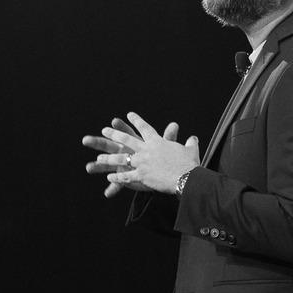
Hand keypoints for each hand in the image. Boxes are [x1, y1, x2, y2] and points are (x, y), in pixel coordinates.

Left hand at [81, 113, 199, 195]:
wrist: (186, 177)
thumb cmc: (189, 164)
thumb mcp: (190, 151)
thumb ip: (190, 143)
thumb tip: (193, 138)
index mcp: (157, 142)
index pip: (144, 128)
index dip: (136, 120)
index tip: (129, 114)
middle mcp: (147, 150)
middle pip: (126, 139)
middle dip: (114, 134)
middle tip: (104, 130)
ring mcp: (142, 162)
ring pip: (121, 159)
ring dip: (109, 159)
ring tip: (99, 160)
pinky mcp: (141, 175)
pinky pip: (125, 176)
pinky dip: (117, 178)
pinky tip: (109, 178)